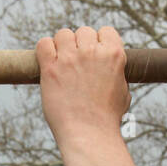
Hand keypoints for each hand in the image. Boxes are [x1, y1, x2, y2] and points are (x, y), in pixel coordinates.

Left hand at [35, 26, 130, 142]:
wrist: (89, 134)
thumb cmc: (107, 119)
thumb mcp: (123, 92)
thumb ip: (117, 74)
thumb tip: (113, 70)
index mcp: (114, 55)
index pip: (105, 31)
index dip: (99, 41)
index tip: (94, 54)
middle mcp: (92, 52)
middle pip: (83, 31)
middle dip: (80, 44)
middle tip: (77, 63)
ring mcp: (70, 59)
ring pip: (63, 34)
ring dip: (62, 45)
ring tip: (62, 63)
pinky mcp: (51, 68)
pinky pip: (43, 44)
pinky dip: (45, 49)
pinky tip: (48, 61)